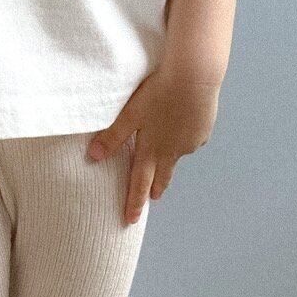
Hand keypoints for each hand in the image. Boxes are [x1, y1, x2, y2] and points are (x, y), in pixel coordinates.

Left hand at [88, 69, 220, 225]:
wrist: (196, 76)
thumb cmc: (160, 91)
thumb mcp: (130, 113)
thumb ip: (113, 136)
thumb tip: (93, 156)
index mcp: (152, 149)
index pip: (140, 182)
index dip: (134, 202)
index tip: (131, 220)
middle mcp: (173, 151)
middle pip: (162, 176)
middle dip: (156, 188)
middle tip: (153, 197)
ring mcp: (191, 142)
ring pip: (177, 155)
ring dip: (170, 157)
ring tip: (167, 151)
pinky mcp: (203, 131)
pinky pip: (192, 138)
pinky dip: (185, 136)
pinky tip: (183, 121)